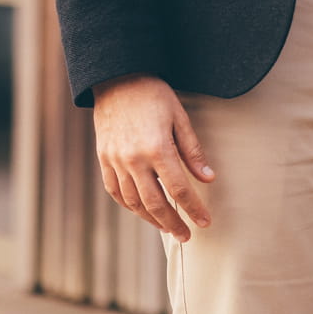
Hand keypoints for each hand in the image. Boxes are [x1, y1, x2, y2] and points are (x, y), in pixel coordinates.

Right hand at [92, 73, 215, 240]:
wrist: (116, 77)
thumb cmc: (153, 94)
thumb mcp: (179, 117)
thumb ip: (193, 150)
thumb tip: (208, 178)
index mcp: (157, 148)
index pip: (179, 190)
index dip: (193, 209)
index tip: (205, 222)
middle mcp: (134, 159)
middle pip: (155, 203)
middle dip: (173, 223)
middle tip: (186, 236)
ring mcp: (116, 161)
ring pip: (134, 202)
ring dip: (151, 219)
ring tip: (167, 226)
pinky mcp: (104, 159)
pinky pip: (115, 192)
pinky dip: (129, 205)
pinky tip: (142, 211)